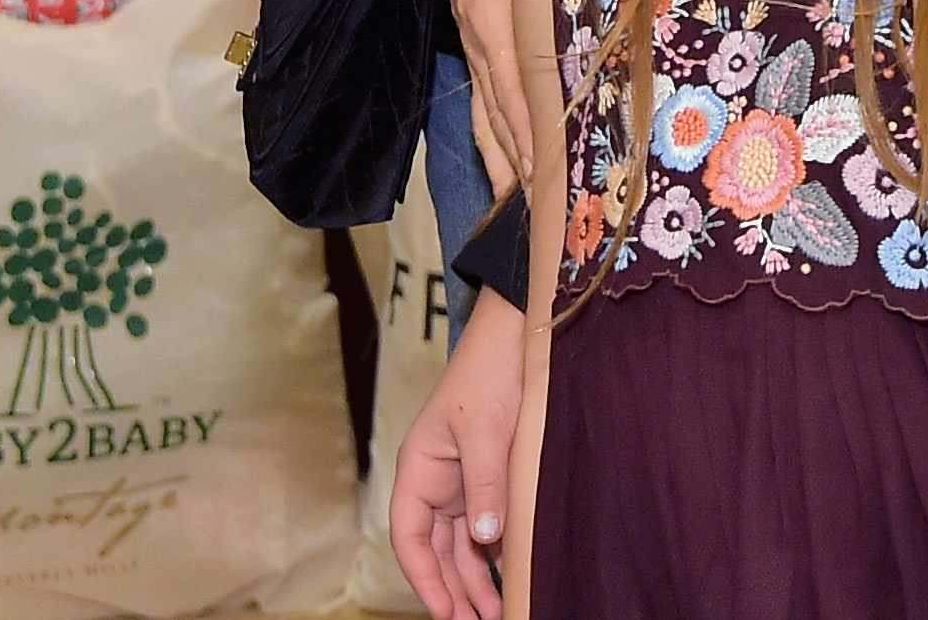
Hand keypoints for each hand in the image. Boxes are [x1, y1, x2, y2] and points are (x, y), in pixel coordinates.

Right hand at [391, 287, 523, 619]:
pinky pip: (487, 523)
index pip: (410, 537)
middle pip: (438, 550)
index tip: (445, 611)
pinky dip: (496, 552)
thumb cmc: (488, 374)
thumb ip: (484, 483)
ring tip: (498, 612)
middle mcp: (435, 483)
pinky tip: (511, 575)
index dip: (424, 577)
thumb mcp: (483, 430)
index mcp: (419, 471)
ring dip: (477, 578)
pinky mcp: (490, 477)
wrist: (516, 336)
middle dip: (455, 589)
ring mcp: (462, 482)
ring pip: (463, 544)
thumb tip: (485, 536)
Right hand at [423, 0, 537, 196]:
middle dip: (520, 160)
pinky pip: (482, 107)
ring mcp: (475, 54)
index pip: (512, 85)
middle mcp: (481, 47)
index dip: (527, 128)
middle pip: (499, 115)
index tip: (544, 164)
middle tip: (543, 203)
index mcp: (495, 22)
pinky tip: (504, 172)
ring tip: (521, 205)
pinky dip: (493, 143)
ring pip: (488, 118)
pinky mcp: (476, 54)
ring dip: (505, 161)